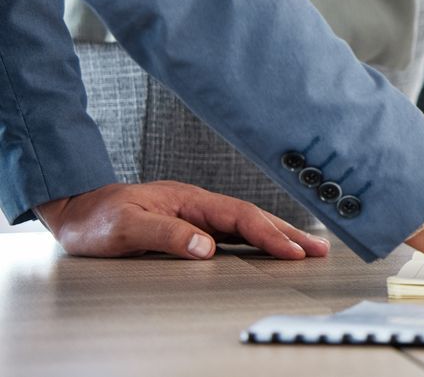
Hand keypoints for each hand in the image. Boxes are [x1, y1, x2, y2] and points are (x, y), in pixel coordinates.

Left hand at [35, 181, 328, 260]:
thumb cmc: (95, 218)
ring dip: (278, 236)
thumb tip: (207, 246)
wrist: (74, 210)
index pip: (240, 217)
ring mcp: (196, 215)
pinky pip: (234, 233)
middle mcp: (198, 205)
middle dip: (289, 233)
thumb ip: (166, 233)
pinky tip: (268, 248)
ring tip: (305, 249)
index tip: (292, 251)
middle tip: (320, 249)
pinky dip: (258, 240)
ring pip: (247, 225)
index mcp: (190, 200)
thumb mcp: (125, 226)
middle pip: (253, 218)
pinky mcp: (190, 226)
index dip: (269, 234)